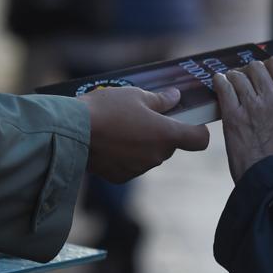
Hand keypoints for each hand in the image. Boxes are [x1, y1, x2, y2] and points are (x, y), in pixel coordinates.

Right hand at [79, 86, 209, 182]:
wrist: (72, 132)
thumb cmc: (106, 109)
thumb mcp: (135, 96)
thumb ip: (160, 100)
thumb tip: (175, 97)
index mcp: (166, 135)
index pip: (200, 140)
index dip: (198, 130)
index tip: (188, 121)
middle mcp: (157, 156)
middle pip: (171, 145)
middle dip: (162, 133)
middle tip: (143, 116)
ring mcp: (139, 169)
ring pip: (151, 155)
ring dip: (143, 144)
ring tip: (121, 127)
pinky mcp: (121, 177)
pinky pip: (132, 165)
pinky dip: (126, 155)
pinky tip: (110, 142)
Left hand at [214, 57, 272, 183]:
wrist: (269, 176)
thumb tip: (262, 81)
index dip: (265, 66)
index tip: (258, 73)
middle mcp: (272, 98)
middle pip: (255, 67)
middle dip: (246, 72)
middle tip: (241, 81)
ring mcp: (252, 106)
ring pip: (237, 75)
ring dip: (232, 78)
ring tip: (230, 86)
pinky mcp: (234, 115)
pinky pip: (223, 87)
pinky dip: (219, 82)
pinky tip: (217, 84)